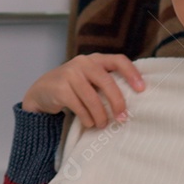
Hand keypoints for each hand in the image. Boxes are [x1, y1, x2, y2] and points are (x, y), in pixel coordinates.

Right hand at [21, 53, 145, 127]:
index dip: (132, 73)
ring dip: (100, 115)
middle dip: (117, 102)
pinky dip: (87, 118)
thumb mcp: (90, 79)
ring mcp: (70, 74)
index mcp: (96, 59)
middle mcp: (83, 62)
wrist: (42, 91)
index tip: (142, 89)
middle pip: (107, 82)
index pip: (118, 60)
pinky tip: (89, 123)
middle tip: (123, 117)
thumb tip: (132, 101)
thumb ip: (107, 83)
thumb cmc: (74, 87)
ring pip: (92, 98)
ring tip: (102, 124)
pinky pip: (79, 107)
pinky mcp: (60, 88)